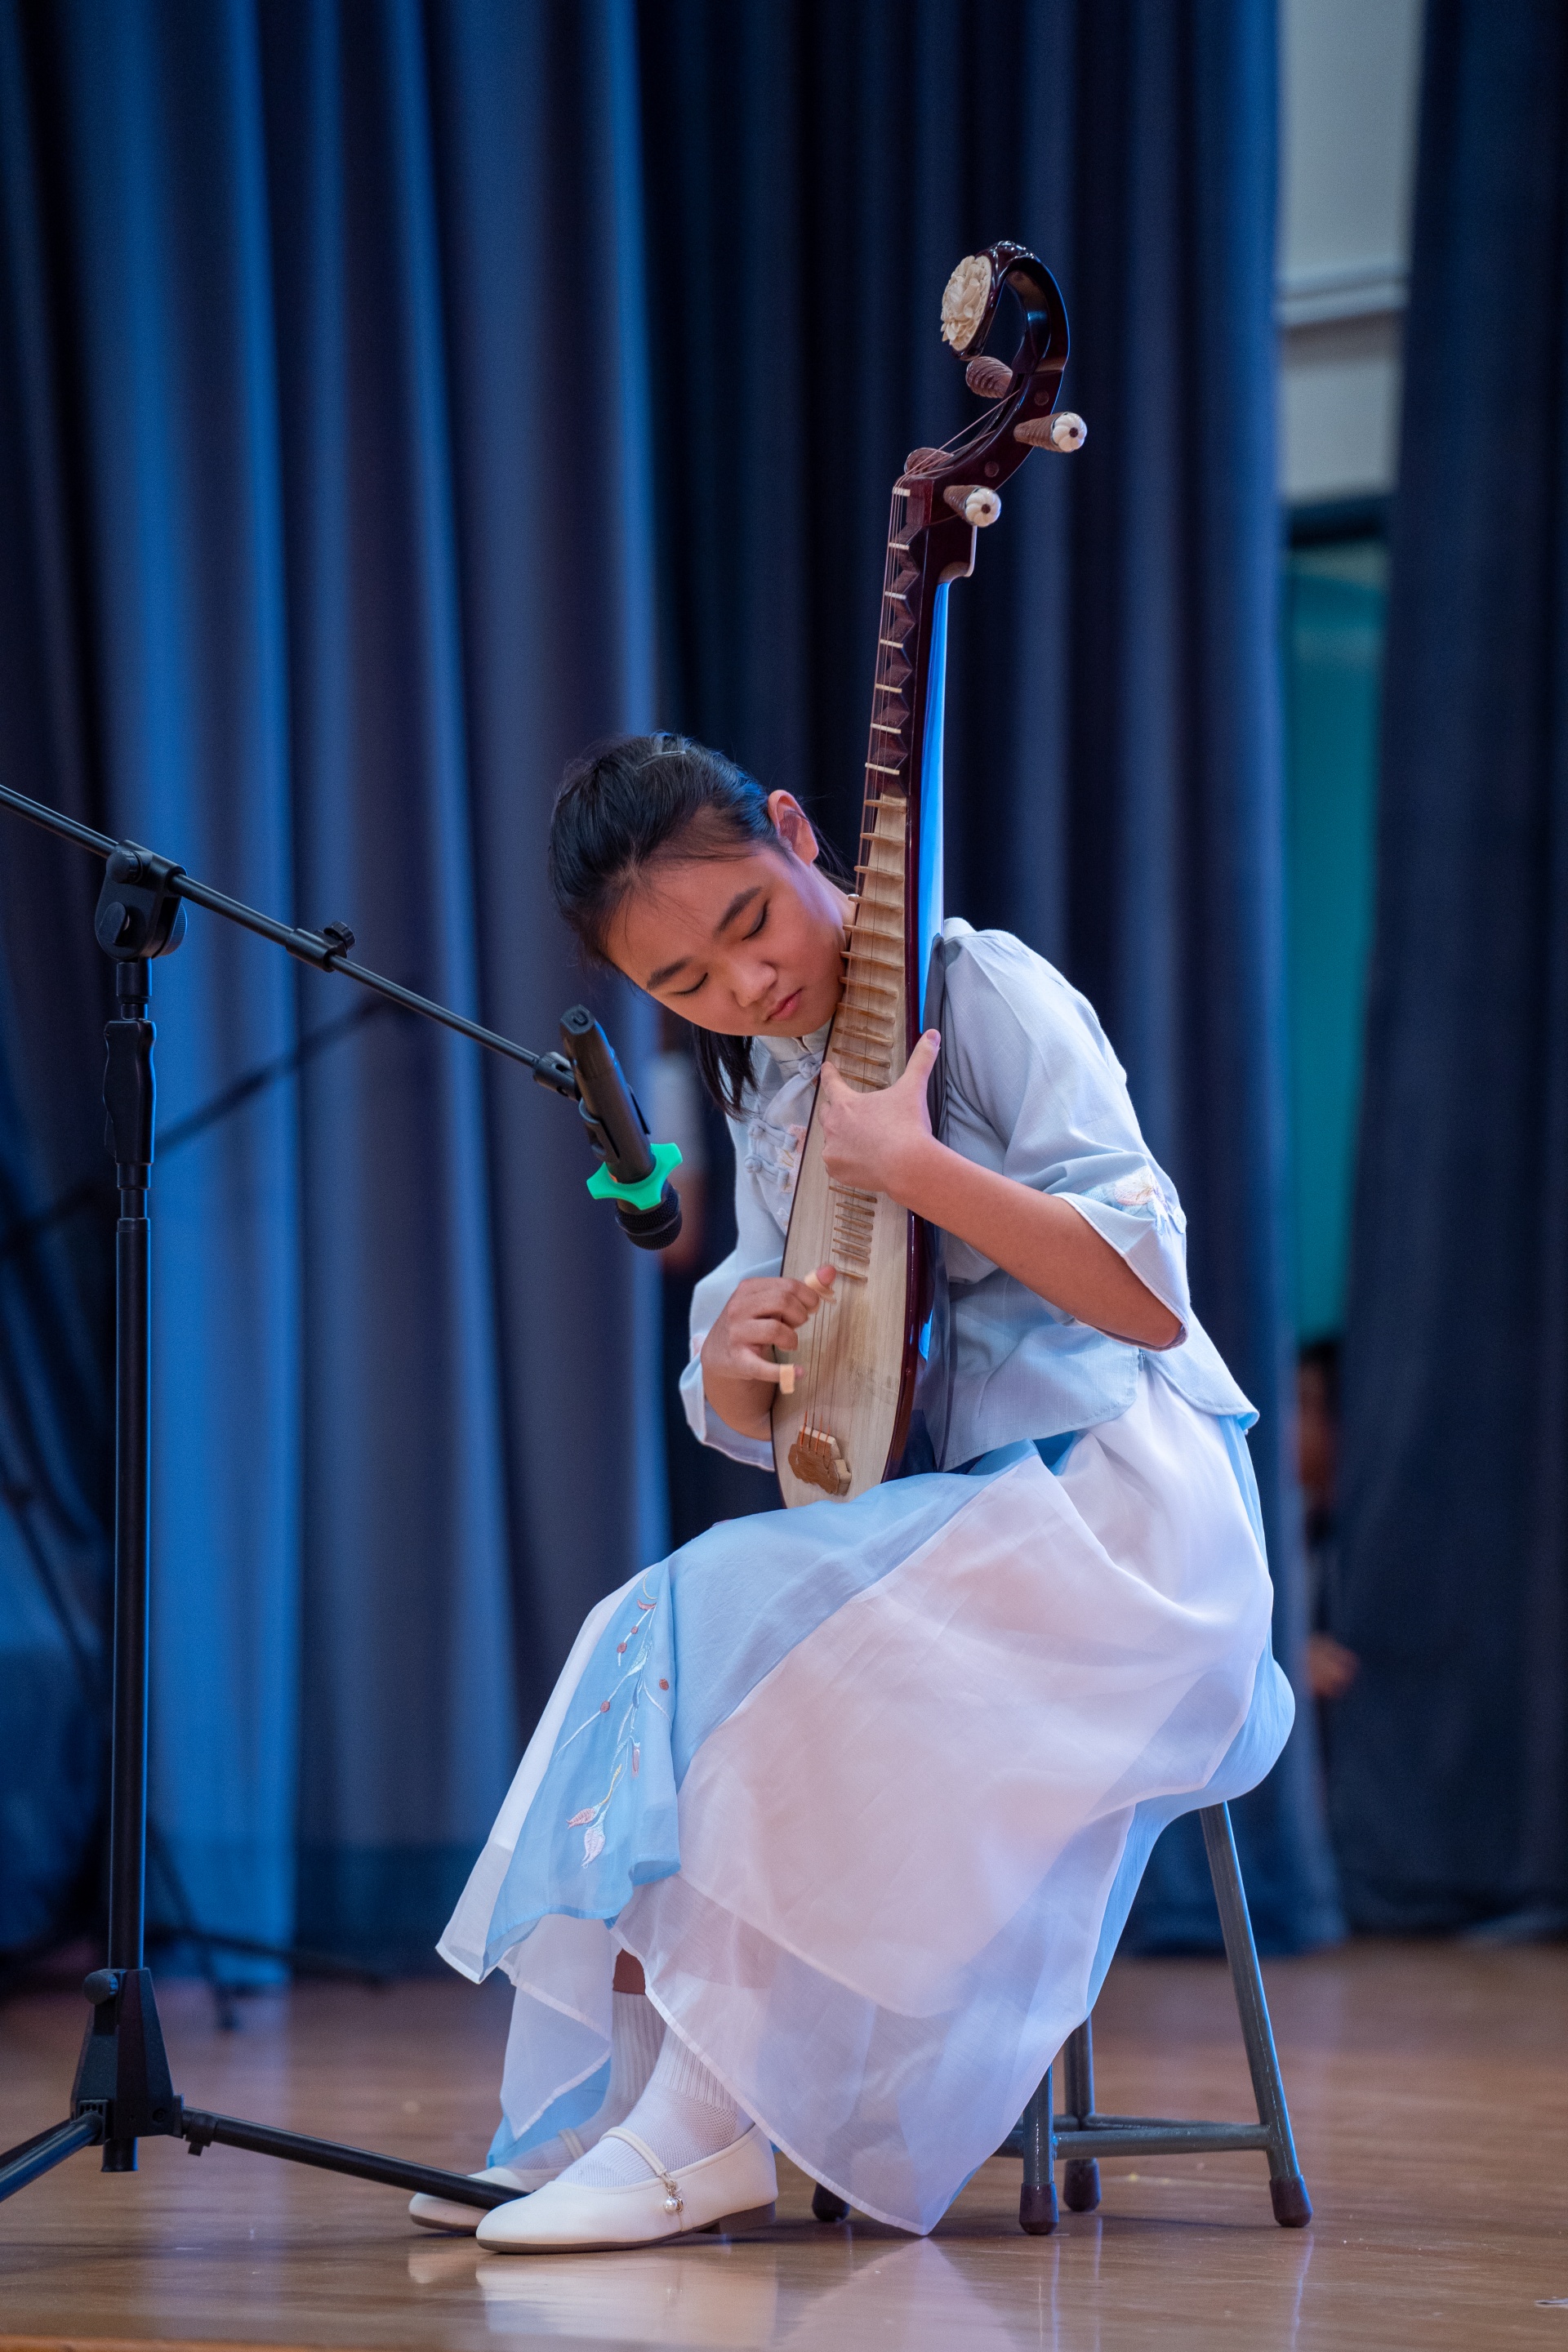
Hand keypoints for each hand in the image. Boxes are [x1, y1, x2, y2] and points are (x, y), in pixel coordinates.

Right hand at [700, 1267, 836, 1436]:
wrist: (719, 1351)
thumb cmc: (751, 1322)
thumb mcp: (769, 1300)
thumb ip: (800, 1287)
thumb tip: (830, 1271)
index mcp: (748, 1289)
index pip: (787, 1285)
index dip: (808, 1297)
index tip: (811, 1307)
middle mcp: (739, 1308)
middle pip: (782, 1302)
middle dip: (800, 1315)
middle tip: (799, 1324)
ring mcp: (737, 1333)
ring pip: (775, 1330)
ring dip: (792, 1339)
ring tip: (789, 1343)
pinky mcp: (738, 1360)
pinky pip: (764, 1366)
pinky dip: (786, 1371)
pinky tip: (799, 1372)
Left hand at [817, 1030, 940, 1200]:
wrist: (908, 1166)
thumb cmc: (908, 1126)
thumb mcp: (914, 1088)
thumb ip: (921, 1060)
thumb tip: (932, 1034)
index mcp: (846, 1104)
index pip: (831, 1083)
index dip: (829, 1074)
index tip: (825, 1068)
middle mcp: (833, 1126)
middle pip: (826, 1113)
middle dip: (834, 1110)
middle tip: (847, 1111)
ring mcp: (833, 1150)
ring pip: (831, 1140)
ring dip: (841, 1138)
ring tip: (860, 1141)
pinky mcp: (837, 1171)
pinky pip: (835, 1164)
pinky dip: (844, 1161)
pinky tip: (859, 1161)